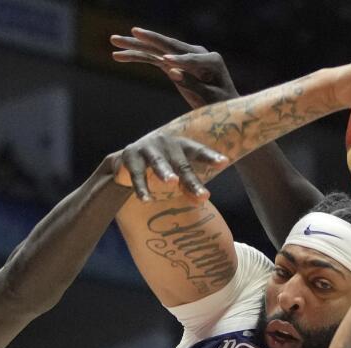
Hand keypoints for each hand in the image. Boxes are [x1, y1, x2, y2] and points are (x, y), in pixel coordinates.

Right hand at [110, 27, 238, 108]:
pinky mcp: (174, 63)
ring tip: (114, 41)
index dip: (179, 61)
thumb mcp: (209, 99)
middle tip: (133, 31)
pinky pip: (153, 58)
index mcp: (211, 60)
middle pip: (169, 45)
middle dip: (149, 39)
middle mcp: (197, 53)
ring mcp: (184, 56)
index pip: (191, 59)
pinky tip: (120, 56)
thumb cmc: (220, 105)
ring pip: (157, 49)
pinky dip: (138, 56)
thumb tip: (172, 71)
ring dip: (135, 45)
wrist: (222, 106)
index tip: (165, 62)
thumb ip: (192, 85)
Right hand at [111, 132, 228, 202]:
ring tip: (173, 182)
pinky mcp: (130, 156)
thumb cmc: (161, 166)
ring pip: (158, 162)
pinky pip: (137, 174)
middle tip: (203, 195)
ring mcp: (148, 148)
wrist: (126, 159)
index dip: (211, 157)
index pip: (198, 151)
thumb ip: (189, 187)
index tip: (225, 162)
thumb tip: (201, 201)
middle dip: (191, 180)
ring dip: (165, 172)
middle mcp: (166, 143)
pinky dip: (141, 187)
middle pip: (181, 164)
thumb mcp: (177, 175)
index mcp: (181, 145)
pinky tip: (146, 199)